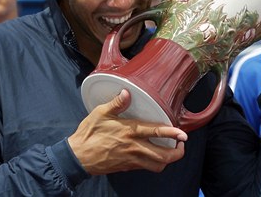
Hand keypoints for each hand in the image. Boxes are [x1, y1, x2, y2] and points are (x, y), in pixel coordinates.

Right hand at [68, 89, 186, 174]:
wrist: (78, 157)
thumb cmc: (88, 134)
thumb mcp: (100, 113)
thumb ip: (116, 103)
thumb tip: (127, 93)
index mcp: (129, 132)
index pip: (156, 132)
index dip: (172, 133)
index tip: (183, 134)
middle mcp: (134, 147)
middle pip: (163, 156)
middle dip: (177, 153)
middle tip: (181, 144)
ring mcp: (132, 160)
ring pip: (158, 166)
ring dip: (168, 160)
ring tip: (171, 151)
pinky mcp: (128, 167)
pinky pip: (147, 168)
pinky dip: (155, 163)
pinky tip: (154, 155)